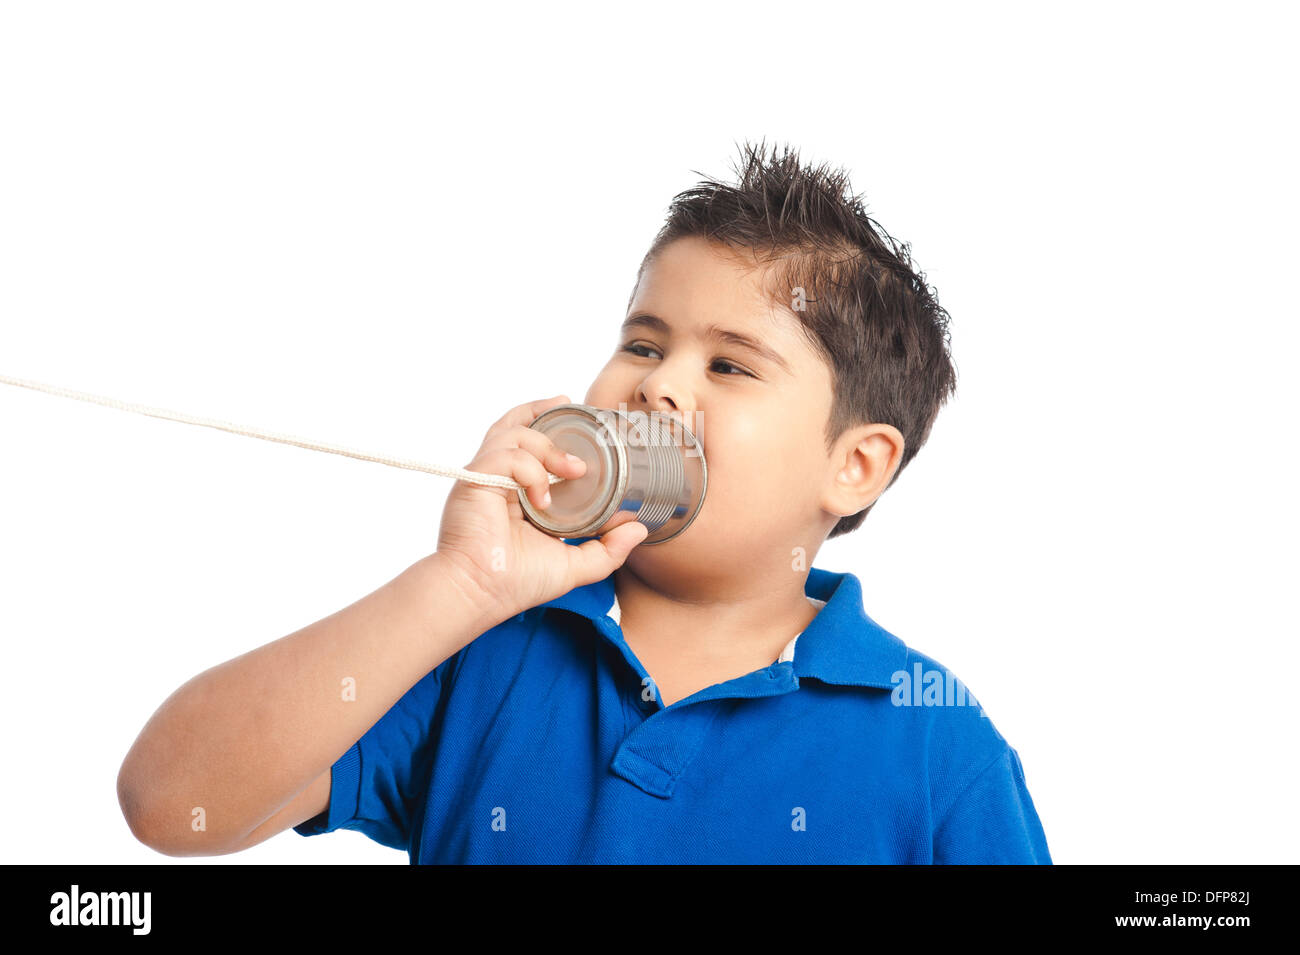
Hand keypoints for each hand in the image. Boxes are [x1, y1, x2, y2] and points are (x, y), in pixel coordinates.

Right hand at [434, 394, 648, 619]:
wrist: (480, 594)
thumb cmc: (516, 582)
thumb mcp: (574, 565)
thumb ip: (608, 549)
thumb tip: (639, 529)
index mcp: (515, 492)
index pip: (527, 445)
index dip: (549, 423)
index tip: (578, 415)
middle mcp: (498, 479)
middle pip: (515, 425)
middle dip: (544, 412)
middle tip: (572, 410)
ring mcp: (484, 478)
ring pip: (513, 433)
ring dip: (548, 447)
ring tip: (572, 471)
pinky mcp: (475, 481)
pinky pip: (506, 456)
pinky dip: (531, 471)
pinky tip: (541, 500)